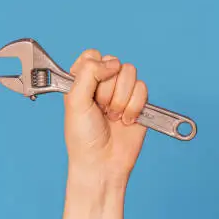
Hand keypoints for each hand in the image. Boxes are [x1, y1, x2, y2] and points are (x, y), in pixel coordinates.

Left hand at [64, 49, 148, 189]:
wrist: (102, 163)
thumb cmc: (83, 137)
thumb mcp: (75, 101)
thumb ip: (88, 73)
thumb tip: (112, 63)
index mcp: (82, 79)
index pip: (92, 55)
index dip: (94, 68)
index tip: (89, 87)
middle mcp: (103, 83)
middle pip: (114, 62)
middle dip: (106, 90)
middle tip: (99, 109)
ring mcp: (122, 92)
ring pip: (130, 74)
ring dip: (120, 99)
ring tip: (112, 116)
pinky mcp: (139, 102)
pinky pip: (143, 89)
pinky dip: (134, 107)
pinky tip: (125, 120)